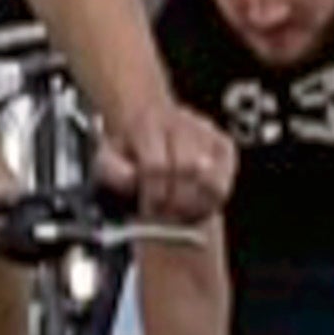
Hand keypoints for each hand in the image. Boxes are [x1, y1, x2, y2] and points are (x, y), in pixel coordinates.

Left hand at [101, 104, 237, 224]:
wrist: (143, 118)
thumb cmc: (125, 146)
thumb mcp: (106, 155)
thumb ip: (112, 171)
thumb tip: (133, 181)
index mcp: (147, 125)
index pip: (156, 165)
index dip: (154, 193)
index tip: (148, 211)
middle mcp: (181, 123)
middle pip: (187, 168)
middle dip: (176, 199)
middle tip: (166, 216)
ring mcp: (207, 133)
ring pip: (212, 176)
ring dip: (197, 203)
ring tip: (183, 216)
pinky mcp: (224, 144)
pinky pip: (227, 177)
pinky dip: (215, 198)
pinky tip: (199, 208)